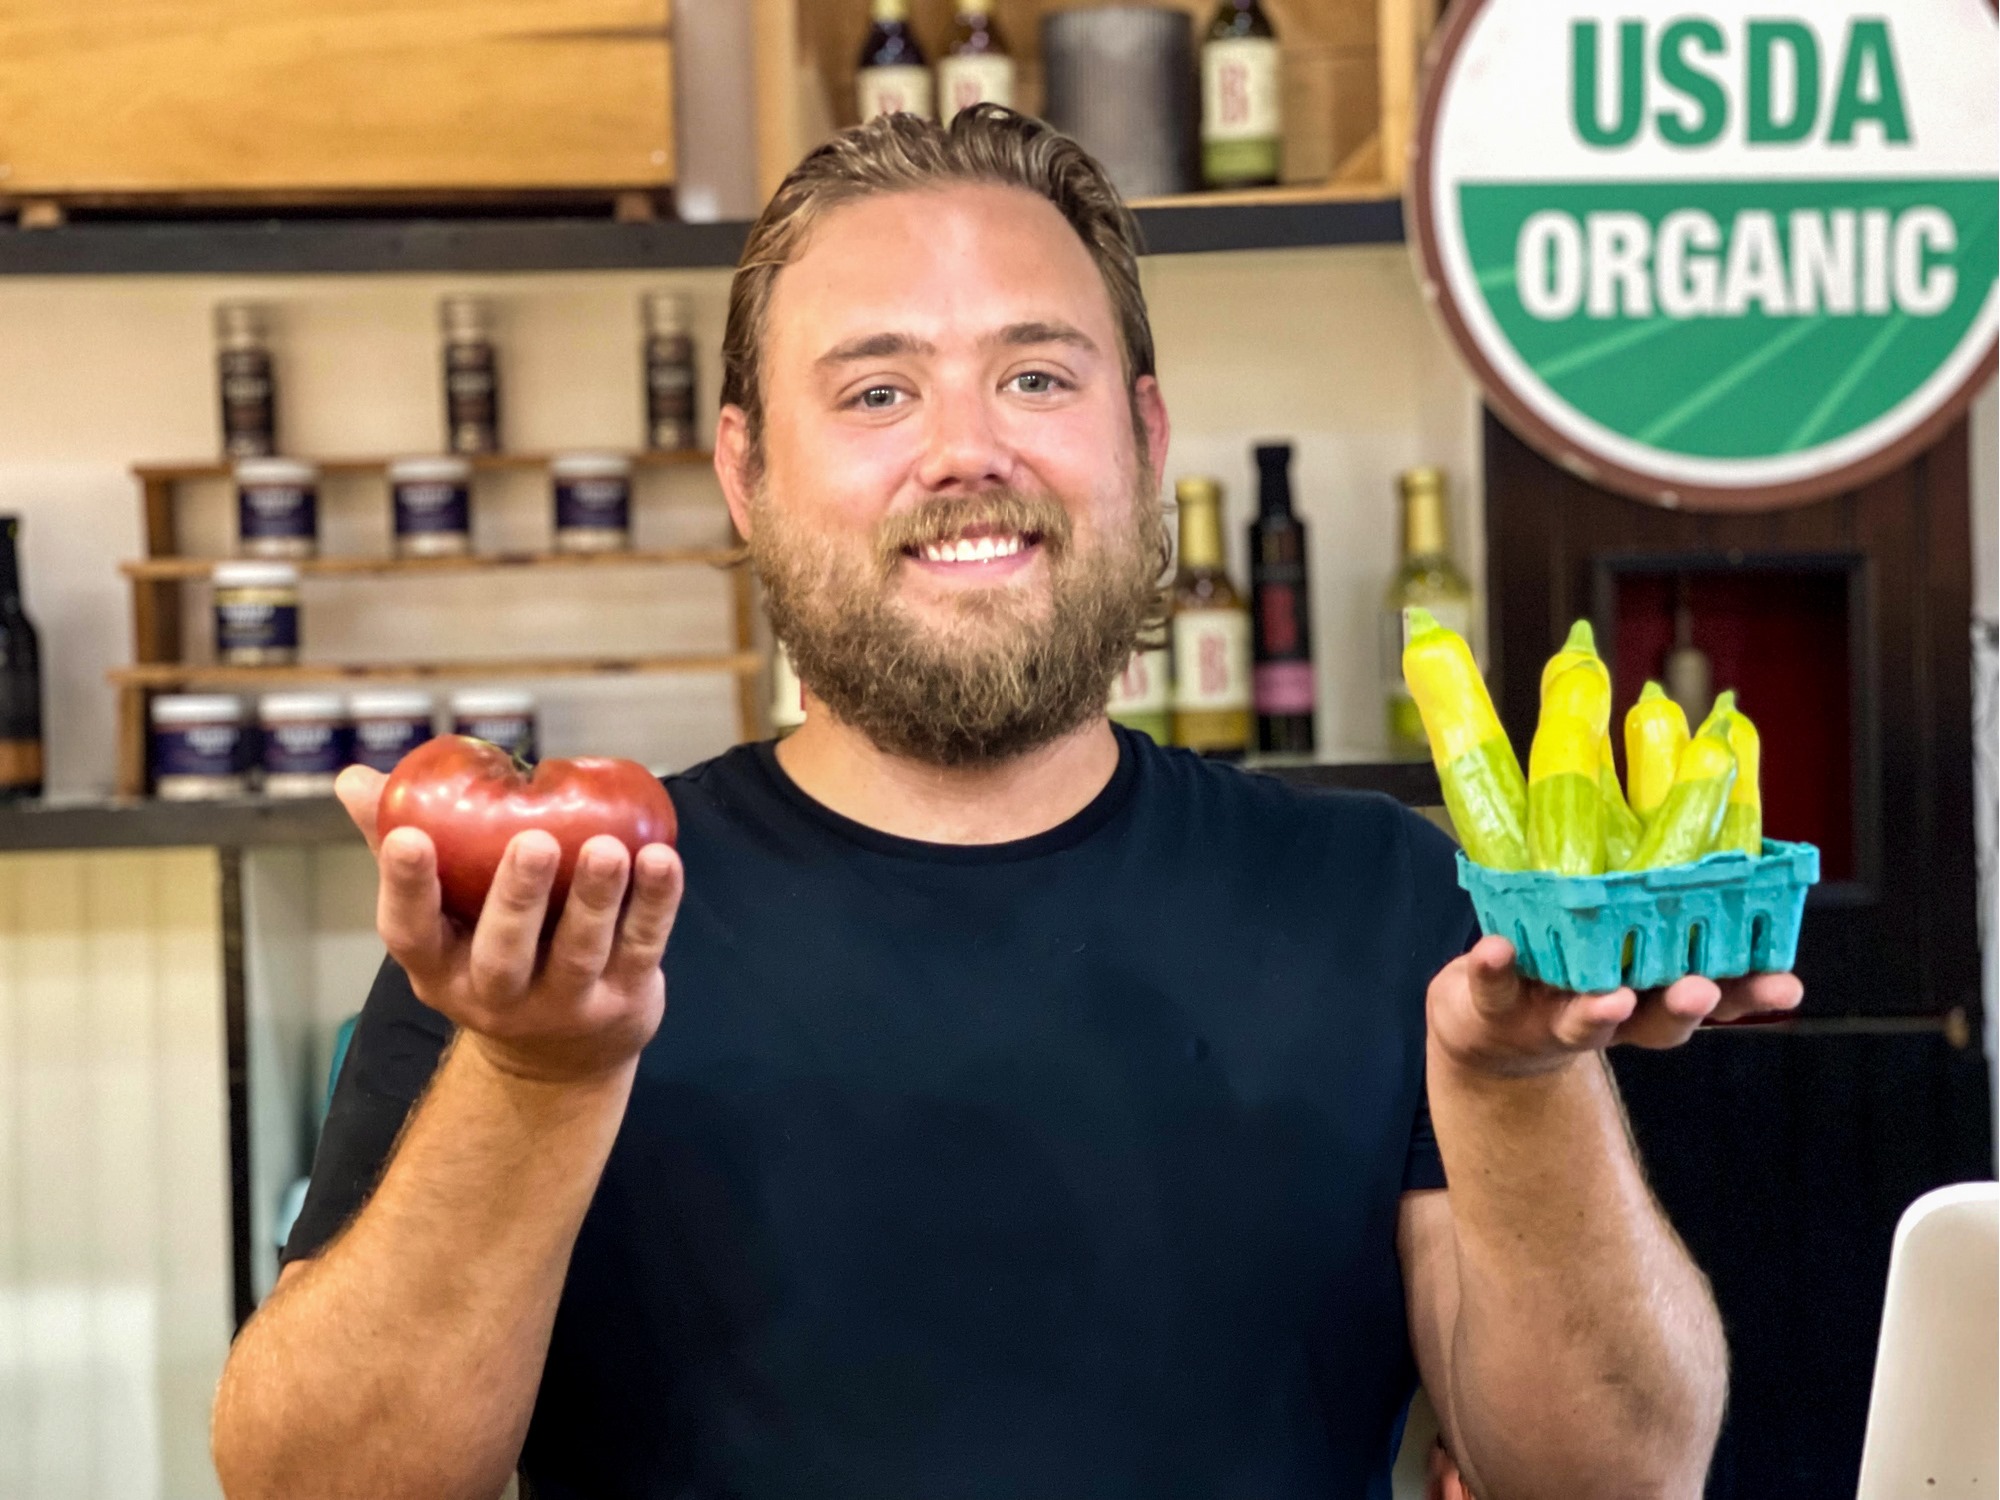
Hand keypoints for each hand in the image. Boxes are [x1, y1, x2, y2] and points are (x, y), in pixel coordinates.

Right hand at [336, 764, 683, 1085]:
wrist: (560, 1060)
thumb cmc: (486, 950)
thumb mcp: (440, 911)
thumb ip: (400, 843)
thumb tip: (353, 779)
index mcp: (438, 966)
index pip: (409, 932)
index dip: (405, 886)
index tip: (409, 838)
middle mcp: (495, 993)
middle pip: (502, 950)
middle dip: (516, 895)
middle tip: (534, 841)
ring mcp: (563, 1003)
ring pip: (578, 950)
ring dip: (594, 897)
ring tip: (608, 848)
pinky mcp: (623, 999)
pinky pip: (640, 947)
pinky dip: (654, 904)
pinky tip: (661, 859)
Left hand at [1426, 934, 1803, 1079]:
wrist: (1493, 1028)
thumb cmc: (1571, 969)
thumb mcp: (1625, 939)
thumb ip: (1666, 901)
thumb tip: (1719, 827)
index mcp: (1652, 990)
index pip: (1713, 993)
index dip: (1749, 991)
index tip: (1785, 984)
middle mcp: (1613, 1013)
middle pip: (1657, 1020)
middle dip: (1682, 1006)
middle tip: (1700, 991)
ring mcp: (1554, 1017)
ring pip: (1585, 1022)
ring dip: (1601, 1011)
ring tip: (1612, 998)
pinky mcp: (1497, 1006)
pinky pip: (1496, 988)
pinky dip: (1497, 969)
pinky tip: (1497, 949)